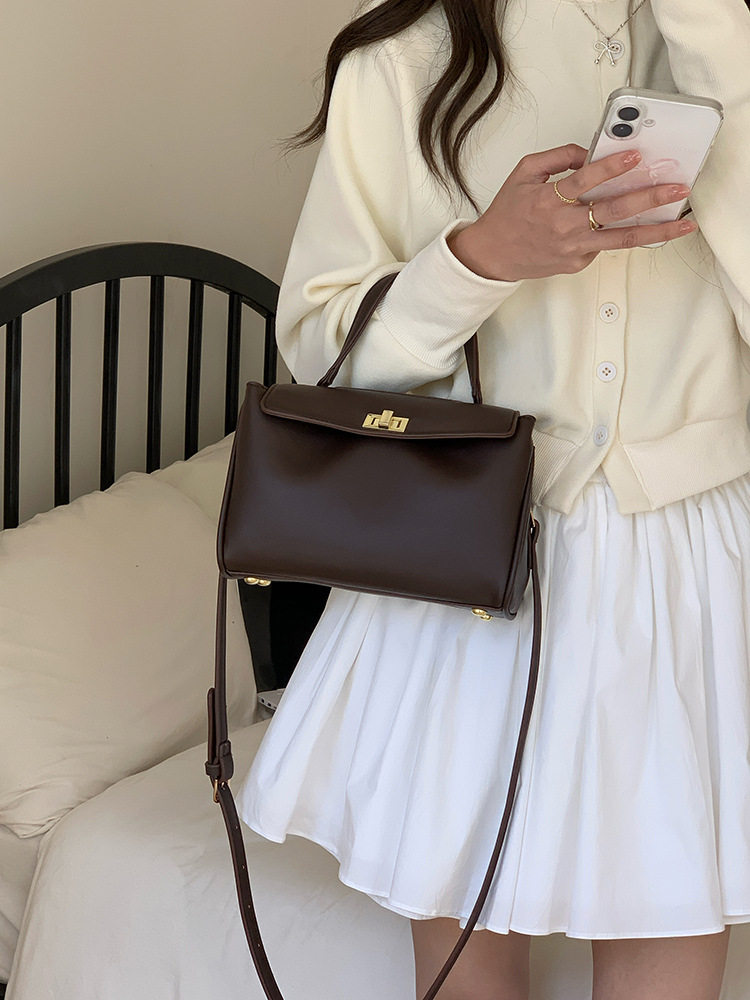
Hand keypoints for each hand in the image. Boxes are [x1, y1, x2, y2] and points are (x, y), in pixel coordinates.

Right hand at [447, 143, 695, 281]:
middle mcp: (565, 226)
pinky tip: (636, 226)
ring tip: (683, 223)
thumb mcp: (524, 174)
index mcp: (549, 200)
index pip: (585, 181)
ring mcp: (574, 248)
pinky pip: (603, 244)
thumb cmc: (507, 215)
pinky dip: (620, 234)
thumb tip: (590, 153)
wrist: (493, 256)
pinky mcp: (577, 263)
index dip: (611, 168)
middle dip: (649, 199)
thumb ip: (557, 158)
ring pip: (621, 239)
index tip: (636, 157)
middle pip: (614, 212)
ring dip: (656, 230)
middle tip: (677, 189)